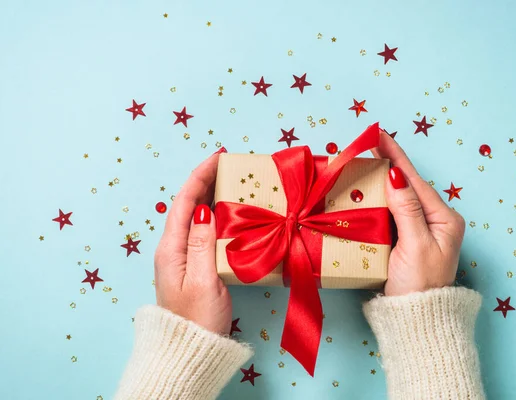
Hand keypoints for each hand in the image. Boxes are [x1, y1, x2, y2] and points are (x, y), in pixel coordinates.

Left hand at [154, 149, 231, 334]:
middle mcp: (173, 248)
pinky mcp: (193, 265)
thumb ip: (203, 243)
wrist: (189, 351)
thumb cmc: (196, 320)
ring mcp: (182, 256)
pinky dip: (216, 215)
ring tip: (230, 180)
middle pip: (188, 204)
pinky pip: (203, 231)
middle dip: (206, 180)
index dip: (200, 175)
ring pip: (196, 216)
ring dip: (211, 195)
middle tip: (229, 164)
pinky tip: (228, 213)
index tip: (218, 156)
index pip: (185, 201)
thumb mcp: (203, 280)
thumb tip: (206, 209)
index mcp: (172, 247)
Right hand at [372, 132, 465, 296]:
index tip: (379, 134)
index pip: (415, 180)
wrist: (417, 320)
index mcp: (443, 218)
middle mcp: (434, 220)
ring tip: (363, 163)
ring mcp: (419, 231)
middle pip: (407, 186)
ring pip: (396, 199)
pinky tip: (364, 194)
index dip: (396, 155)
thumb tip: (396, 176)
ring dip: (379, 183)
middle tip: (366, 145)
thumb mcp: (415, 245)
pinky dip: (376, 203)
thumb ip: (406, 210)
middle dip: (386, 164)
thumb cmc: (420, 286)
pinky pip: (390, 214)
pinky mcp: (405, 241)